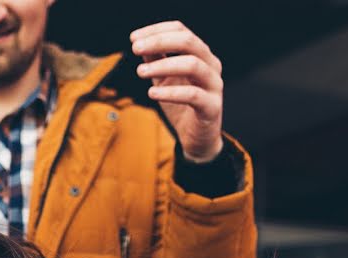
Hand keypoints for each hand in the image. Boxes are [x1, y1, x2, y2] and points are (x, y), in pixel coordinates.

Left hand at [130, 21, 223, 162]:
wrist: (196, 138)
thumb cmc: (181, 106)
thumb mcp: (164, 80)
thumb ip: (156, 61)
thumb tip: (139, 43)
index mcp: (200, 55)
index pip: (181, 30)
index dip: (157, 30)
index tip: (133, 38)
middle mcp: (211, 65)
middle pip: (188, 42)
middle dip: (159, 42)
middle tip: (136, 49)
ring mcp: (214, 85)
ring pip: (193, 64)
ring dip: (163, 66)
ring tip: (140, 72)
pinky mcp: (212, 107)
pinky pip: (193, 95)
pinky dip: (171, 92)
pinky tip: (152, 92)